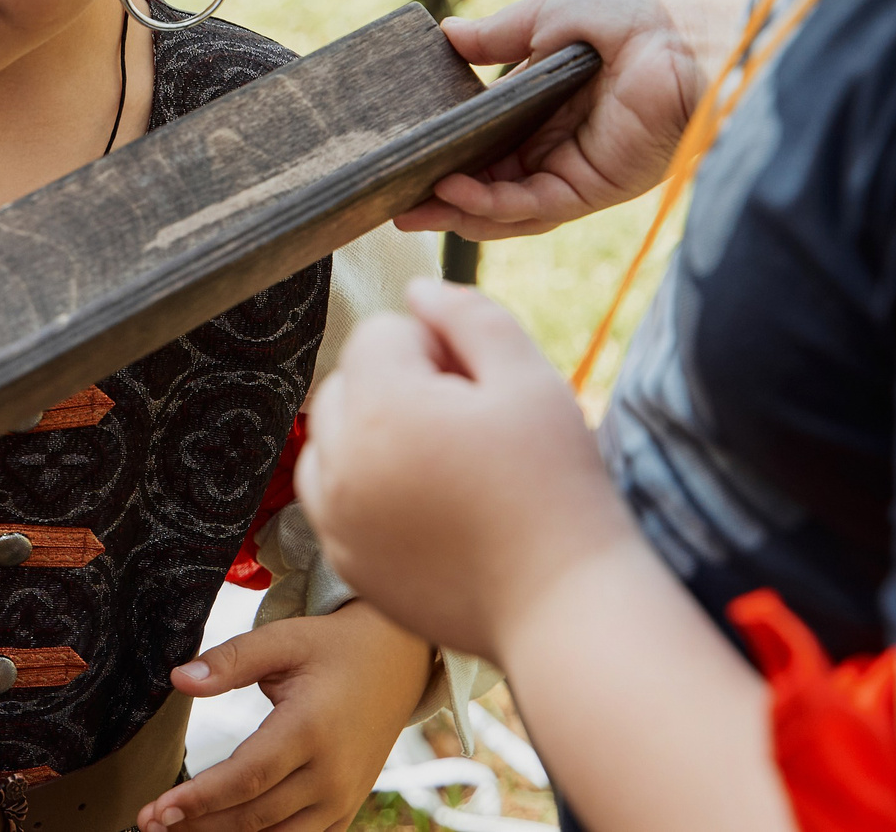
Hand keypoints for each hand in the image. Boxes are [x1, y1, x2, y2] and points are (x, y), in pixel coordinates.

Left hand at [136, 602, 431, 831]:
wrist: (398, 663)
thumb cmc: (333, 647)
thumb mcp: (284, 640)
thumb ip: (230, 659)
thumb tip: (177, 679)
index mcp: (311, 729)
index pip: (246, 777)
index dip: (199, 799)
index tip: (156, 811)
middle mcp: (331, 773)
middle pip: (254, 815)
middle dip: (198, 824)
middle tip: (148, 824)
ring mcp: (342, 798)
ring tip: (176, 831)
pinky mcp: (345, 809)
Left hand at [296, 279, 630, 663]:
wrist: (562, 605)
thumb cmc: (555, 487)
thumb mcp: (529, 378)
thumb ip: (468, 315)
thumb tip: (417, 290)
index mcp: (382, 408)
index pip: (379, 332)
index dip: (436, 346)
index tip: (479, 386)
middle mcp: (340, 463)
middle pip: (349, 382)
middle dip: (400, 386)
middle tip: (470, 426)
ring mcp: (336, 520)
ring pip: (333, 439)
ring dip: (376, 436)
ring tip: (448, 466)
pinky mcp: (346, 563)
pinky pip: (334, 499)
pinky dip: (368, 490)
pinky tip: (431, 508)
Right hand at [397, 0, 745, 240]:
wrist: (690, 33)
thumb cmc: (635, 12)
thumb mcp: (549, 13)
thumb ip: (497, 36)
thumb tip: (446, 36)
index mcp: (549, 101)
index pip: (488, 138)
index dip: (447, 150)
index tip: (403, 155)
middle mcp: (561, 141)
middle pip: (490, 180)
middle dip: (440, 194)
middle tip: (390, 201)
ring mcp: (577, 169)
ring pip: (506, 205)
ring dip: (457, 210)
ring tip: (407, 210)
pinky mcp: (595, 188)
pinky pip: (534, 207)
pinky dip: (491, 206)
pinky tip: (454, 194)